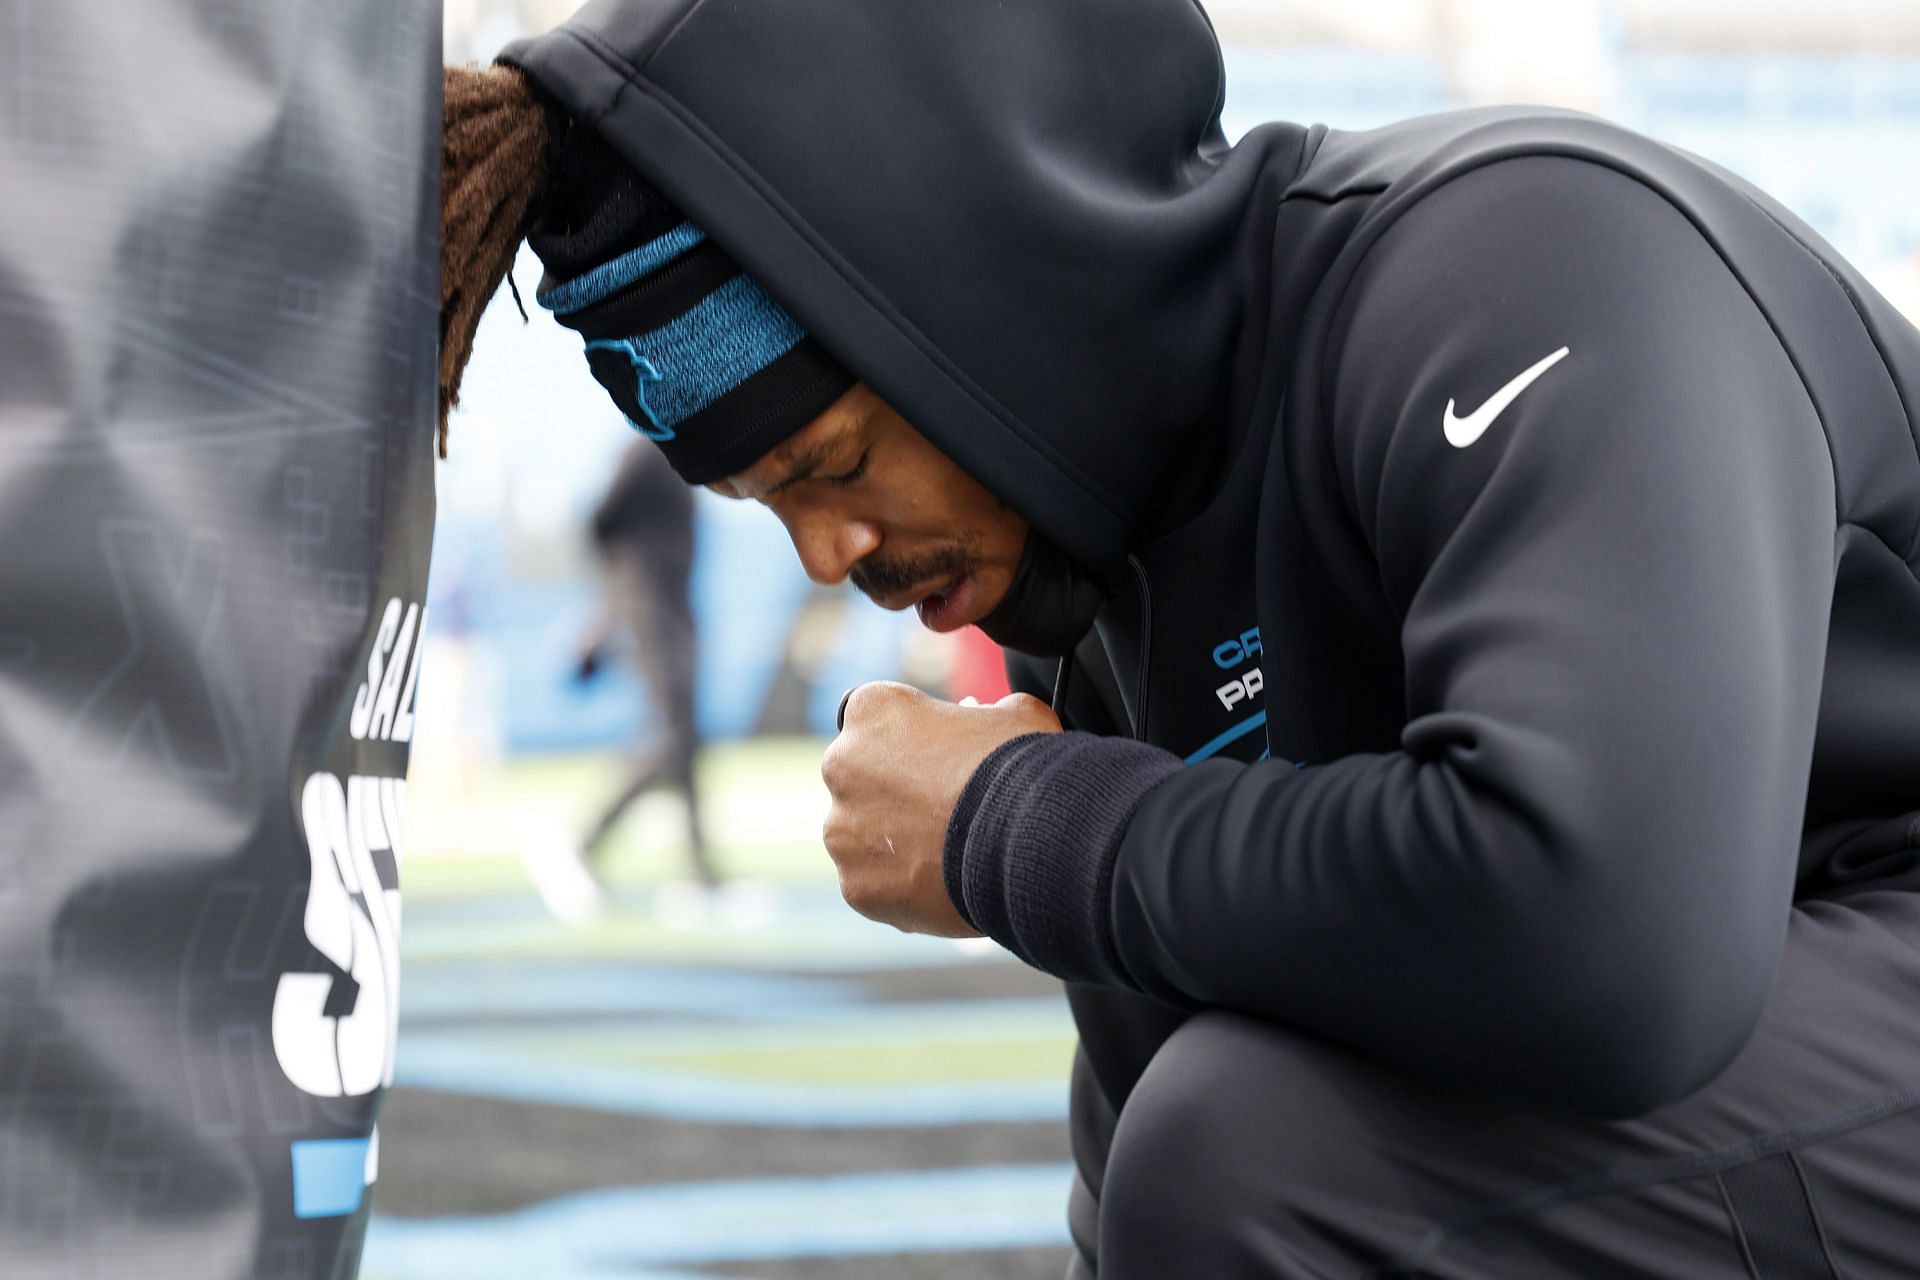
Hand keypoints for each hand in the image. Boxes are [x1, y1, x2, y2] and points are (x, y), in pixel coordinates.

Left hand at [822, 682, 1061, 935]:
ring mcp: (842, 831)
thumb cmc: (1023, 768)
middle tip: (944, 811)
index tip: (943, 760)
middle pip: (861, 780)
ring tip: (948, 855)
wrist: (1028, 842)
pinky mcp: (856, 886)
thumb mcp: (1014, 715)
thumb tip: (981, 717)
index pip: (879, 722)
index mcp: (873, 711)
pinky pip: (875, 886)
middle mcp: (840, 765)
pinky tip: (943, 887)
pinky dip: (902, 889)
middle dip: (894, 794)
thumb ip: (984, 713)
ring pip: (861, 838)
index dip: (916, 742)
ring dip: (894, 844)